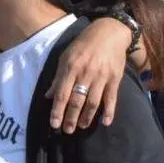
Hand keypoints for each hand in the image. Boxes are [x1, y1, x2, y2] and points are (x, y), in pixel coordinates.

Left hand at [47, 17, 128, 132]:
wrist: (110, 32)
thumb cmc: (84, 45)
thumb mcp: (66, 56)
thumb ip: (58, 77)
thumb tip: (48, 96)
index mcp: (71, 68)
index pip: (62, 93)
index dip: (57, 110)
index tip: (54, 124)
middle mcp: (86, 73)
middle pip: (77, 100)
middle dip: (71, 118)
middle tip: (67, 130)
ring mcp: (101, 77)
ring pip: (93, 102)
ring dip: (87, 117)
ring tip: (81, 126)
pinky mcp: (115, 79)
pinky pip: (112, 98)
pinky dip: (109, 111)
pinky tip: (105, 122)